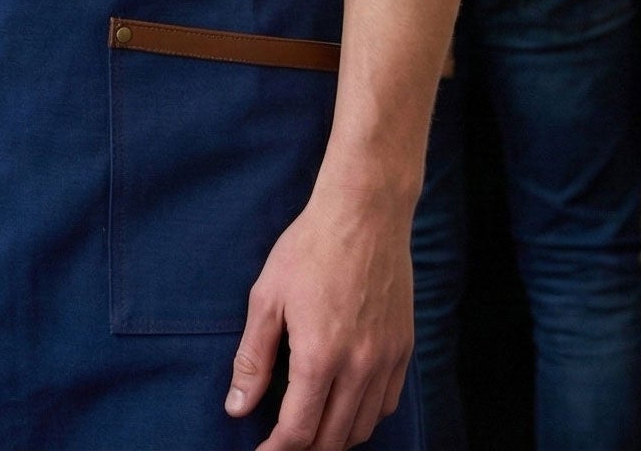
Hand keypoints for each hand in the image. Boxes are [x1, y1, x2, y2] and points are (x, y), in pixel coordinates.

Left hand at [226, 178, 414, 450]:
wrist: (365, 214)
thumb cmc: (309, 248)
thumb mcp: (267, 297)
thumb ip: (252, 357)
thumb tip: (236, 406)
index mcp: (319, 356)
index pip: (299, 430)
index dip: (276, 450)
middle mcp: (359, 367)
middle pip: (333, 438)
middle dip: (304, 449)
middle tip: (281, 442)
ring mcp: (386, 360)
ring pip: (363, 427)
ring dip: (335, 438)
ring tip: (310, 429)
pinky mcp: (404, 349)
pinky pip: (386, 404)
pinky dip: (364, 417)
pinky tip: (345, 406)